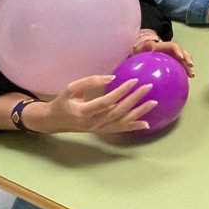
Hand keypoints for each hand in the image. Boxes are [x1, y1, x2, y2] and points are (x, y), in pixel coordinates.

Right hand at [37, 75, 157, 133]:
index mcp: (84, 112)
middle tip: (148, 87)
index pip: (107, 102)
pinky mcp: (102, 131)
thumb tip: (110, 78)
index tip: (134, 80)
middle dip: (135, 99)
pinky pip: (120, 129)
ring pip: (122, 121)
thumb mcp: (70, 89)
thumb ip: (88, 82)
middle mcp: (93, 123)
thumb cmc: (63, 102)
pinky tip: (146, 124)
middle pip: (118, 111)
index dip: (121, 92)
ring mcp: (99, 129)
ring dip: (139, 113)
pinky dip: (134, 127)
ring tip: (153, 102)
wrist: (54, 122)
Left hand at [132, 34, 194, 76]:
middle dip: (186, 58)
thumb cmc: (132, 53)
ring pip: (181, 56)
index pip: (170, 46)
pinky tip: (185, 78)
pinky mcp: (169, 58)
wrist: (135, 47)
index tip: (181, 59)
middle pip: (179, 50)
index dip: (177, 51)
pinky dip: (183, 68)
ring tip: (191, 74)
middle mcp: (164, 48)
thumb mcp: (130, 55)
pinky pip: (178, 62)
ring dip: (187, 64)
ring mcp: (168, 52)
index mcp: (156, 46)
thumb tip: (128, 74)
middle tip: (190, 67)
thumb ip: (130, 61)